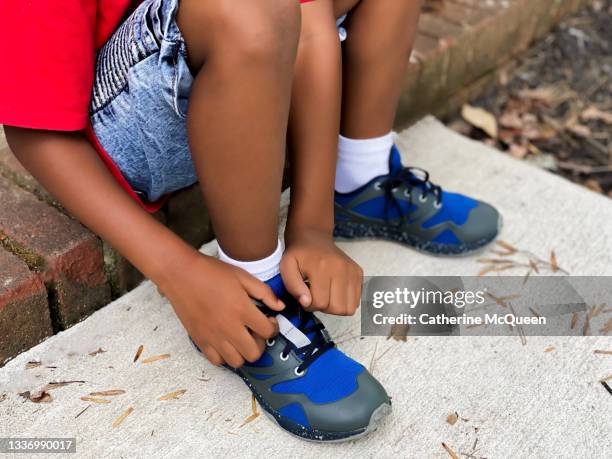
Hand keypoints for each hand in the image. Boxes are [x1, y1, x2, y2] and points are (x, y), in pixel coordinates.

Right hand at [158, 253, 284, 367]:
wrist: (180, 274)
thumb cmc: (212, 272)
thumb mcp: (242, 276)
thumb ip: (264, 292)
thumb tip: (280, 307)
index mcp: (242, 310)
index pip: (267, 331)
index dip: (273, 327)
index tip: (269, 320)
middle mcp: (229, 328)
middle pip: (254, 353)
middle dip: (261, 343)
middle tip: (256, 331)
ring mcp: (213, 337)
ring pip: (237, 362)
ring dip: (243, 352)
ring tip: (241, 338)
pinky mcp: (199, 341)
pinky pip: (216, 361)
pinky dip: (224, 356)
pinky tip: (225, 342)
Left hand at [281, 228, 362, 315]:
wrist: (313, 237)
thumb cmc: (299, 254)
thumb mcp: (286, 267)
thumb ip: (293, 286)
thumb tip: (306, 302)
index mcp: (321, 267)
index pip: (319, 303)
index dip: (309, 304)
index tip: (304, 295)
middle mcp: (341, 268)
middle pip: (337, 308)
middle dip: (323, 307)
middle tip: (315, 296)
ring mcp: (352, 270)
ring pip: (349, 308)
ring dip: (336, 307)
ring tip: (326, 295)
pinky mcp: (358, 272)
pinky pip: (357, 300)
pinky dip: (345, 301)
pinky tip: (335, 292)